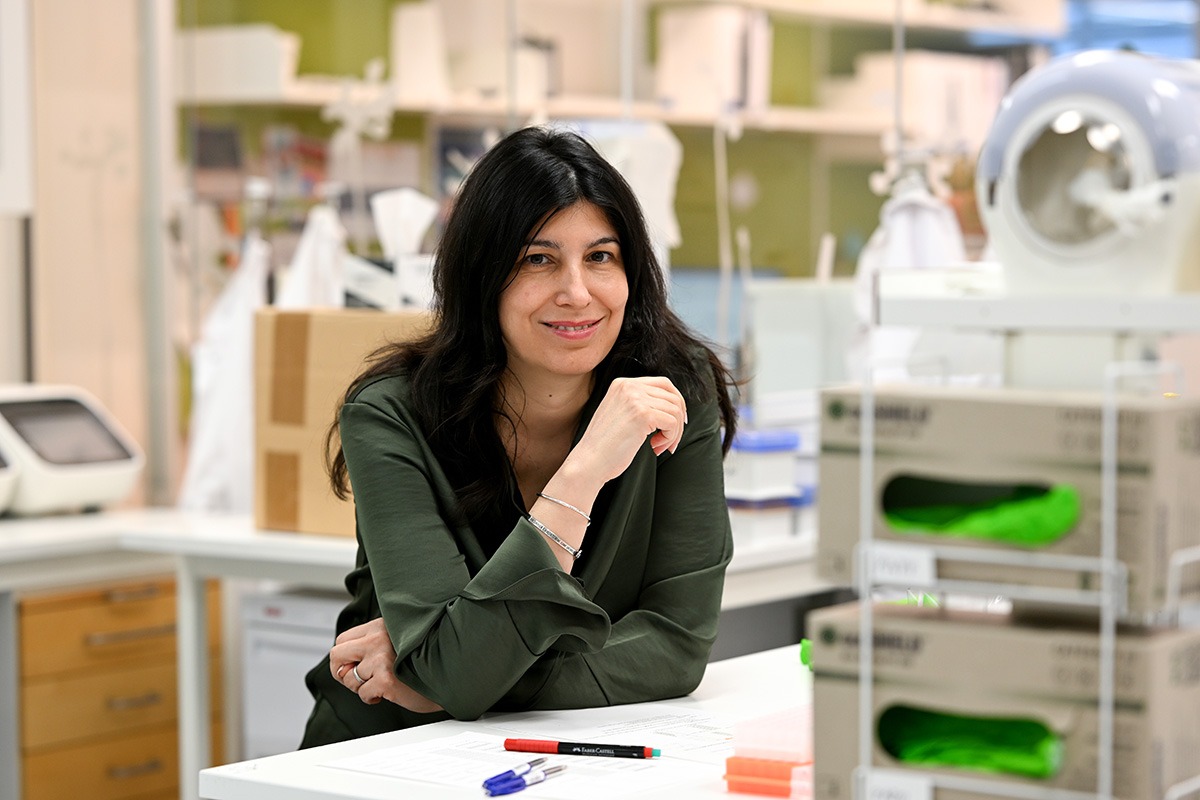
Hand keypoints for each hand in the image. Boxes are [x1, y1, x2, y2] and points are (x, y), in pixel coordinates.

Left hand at [330, 617, 443, 712]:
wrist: (448, 674)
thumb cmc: (423, 659)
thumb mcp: (397, 641)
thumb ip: (373, 643)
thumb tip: (342, 663)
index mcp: (380, 626)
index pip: (342, 639)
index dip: (345, 657)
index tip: (354, 666)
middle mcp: (378, 639)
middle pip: (337, 655)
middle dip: (343, 671)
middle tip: (358, 679)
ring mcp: (381, 659)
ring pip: (349, 678)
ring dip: (361, 687)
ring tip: (380, 684)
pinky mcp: (386, 679)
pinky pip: (363, 693)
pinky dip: (372, 697)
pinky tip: (387, 692)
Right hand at [568, 376, 686, 483]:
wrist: (589, 462)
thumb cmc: (605, 446)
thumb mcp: (620, 413)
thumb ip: (640, 403)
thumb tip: (673, 407)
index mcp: (622, 384)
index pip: (663, 384)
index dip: (675, 402)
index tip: (677, 421)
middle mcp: (629, 386)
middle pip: (672, 396)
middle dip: (678, 420)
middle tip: (671, 439)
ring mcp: (636, 399)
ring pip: (675, 411)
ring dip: (673, 433)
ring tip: (660, 446)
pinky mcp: (643, 415)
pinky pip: (672, 423)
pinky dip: (670, 438)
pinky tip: (655, 447)